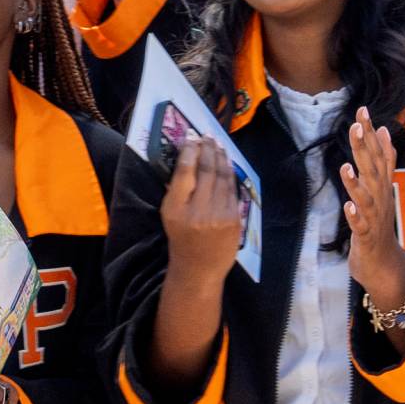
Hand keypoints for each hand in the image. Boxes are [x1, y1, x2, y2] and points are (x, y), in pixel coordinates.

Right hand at [161, 138, 244, 285]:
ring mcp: (219, 214)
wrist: (199, 267)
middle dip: (207, 149)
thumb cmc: (181, 239)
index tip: (190, 137)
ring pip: (223, 177)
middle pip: (206, 170)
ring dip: (221, 157)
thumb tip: (188, 161)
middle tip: (207, 136)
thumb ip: (177, 191)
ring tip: (217, 144)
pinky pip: (232, 190)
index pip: (184, 171)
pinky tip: (227, 164)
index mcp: (176, 208)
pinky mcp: (234, 218)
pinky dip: (230, 174)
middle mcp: (197, 209)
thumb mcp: (169, 215)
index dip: (189, 150)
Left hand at [340, 107, 404, 307]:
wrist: (384, 263)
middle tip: (357, 126)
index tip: (363, 110)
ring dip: (357, 183)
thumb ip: (382, 160)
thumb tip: (383, 130)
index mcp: (380, 186)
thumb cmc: (377, 222)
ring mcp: (374, 218)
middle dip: (365, 149)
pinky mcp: (366, 237)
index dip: (370, 134)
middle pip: (373, 170)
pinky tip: (348, 207)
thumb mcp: (380, 188)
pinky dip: (355, 216)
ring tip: (346, 166)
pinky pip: (360, 226)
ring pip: (367, 198)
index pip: (376, 155)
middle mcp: (380, 198)